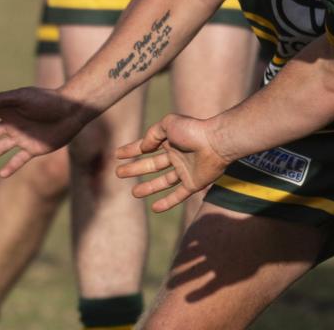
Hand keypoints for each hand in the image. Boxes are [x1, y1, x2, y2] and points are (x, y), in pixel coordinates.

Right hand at [0, 86, 90, 176]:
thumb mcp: (24, 96)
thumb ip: (3, 100)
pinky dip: (10, 167)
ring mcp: (22, 137)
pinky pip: (19, 160)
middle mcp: (13, 123)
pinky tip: (2, 174)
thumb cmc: (48, 100)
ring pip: (0, 148)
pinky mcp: (33, 148)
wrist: (71, 111)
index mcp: (8, 109)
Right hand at [114, 113, 229, 212]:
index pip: (146, 146)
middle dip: (135, 169)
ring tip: (133, 193)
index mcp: (170, 140)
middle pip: (151, 165)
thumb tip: (144, 148)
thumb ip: (153, 134)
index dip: (131, 150)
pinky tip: (154, 208)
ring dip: (148, 188)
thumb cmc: (193, 130)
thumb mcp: (168, 124)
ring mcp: (185, 170)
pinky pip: (178, 195)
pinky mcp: (193, 183)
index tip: (117, 154)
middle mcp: (176, 155)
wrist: (216, 143)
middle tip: (119, 173)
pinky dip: (167, 202)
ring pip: (163, 181)